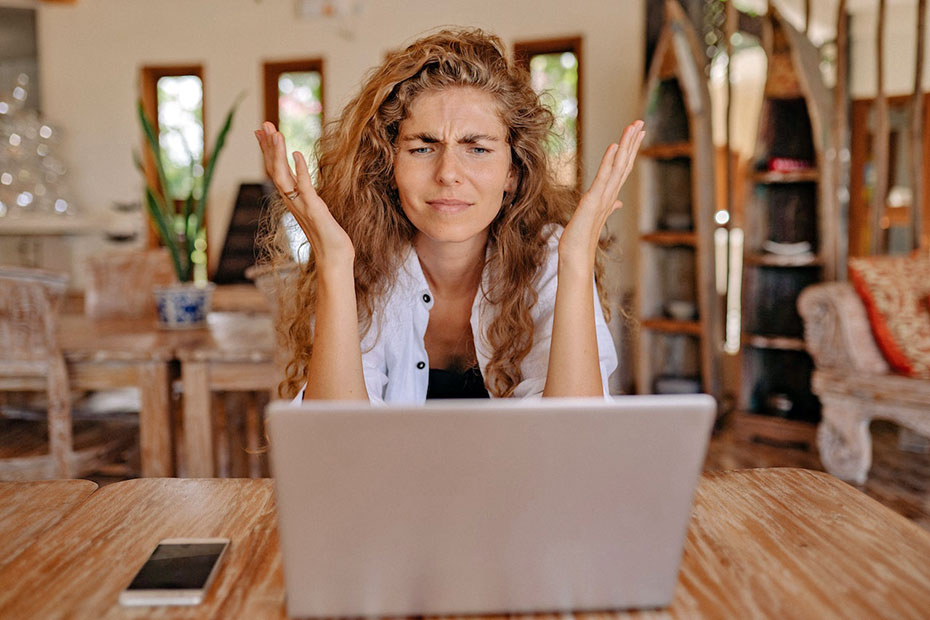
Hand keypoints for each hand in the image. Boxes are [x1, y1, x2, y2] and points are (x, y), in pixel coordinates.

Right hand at [254, 122, 353, 267]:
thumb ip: (307, 196)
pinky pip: (304, 186)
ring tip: (275, 133)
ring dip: (278, 154)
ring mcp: (301, 205)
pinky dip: (300, 169)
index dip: (268, 150)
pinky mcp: (314, 209)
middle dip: (268, 146)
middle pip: (274, 169)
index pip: (276, 170)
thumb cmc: (328, 237)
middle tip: (263, 124)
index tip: (261, 132)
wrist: (334, 259)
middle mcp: (292, 201)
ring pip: (283, 176)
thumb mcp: (315, 210)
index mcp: (292, 199)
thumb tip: (303, 183)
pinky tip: (297, 153)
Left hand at [560, 120, 644, 267]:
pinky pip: (603, 177)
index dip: (631, 150)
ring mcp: (604, 197)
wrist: (576, 254)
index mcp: (610, 196)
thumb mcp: (594, 216)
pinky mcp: (594, 200)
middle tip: (640, 122)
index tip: (637, 133)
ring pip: (619, 166)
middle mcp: (610, 194)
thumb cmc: (582, 237)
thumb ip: (608, 206)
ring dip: (626, 145)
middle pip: (625, 163)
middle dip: (632, 142)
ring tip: (633, 127)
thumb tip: (618, 203)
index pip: (623, 168)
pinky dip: (609, 161)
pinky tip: (614, 146)